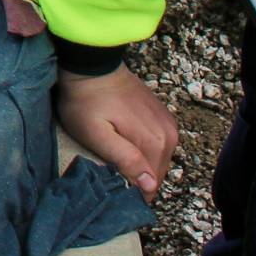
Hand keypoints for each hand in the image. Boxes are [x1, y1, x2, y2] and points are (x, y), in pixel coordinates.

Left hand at [54, 65, 178, 196]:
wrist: (91, 64)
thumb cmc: (85, 101)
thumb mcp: (96, 133)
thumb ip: (124, 159)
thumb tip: (150, 184)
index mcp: (155, 142)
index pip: (151, 185)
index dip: (132, 191)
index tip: (112, 185)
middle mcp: (169, 135)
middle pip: (156, 173)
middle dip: (136, 178)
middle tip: (110, 170)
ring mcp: (168, 123)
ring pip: (157, 160)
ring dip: (140, 164)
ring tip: (115, 156)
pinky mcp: (162, 115)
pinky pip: (158, 144)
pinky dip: (144, 149)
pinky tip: (125, 144)